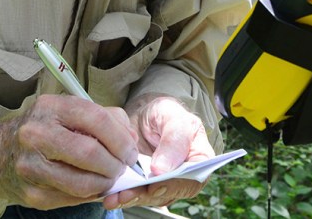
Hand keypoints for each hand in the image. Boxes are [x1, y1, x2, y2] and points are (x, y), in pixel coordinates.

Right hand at [0, 94, 139, 208]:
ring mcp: (31, 167)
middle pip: (90, 153)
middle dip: (115, 164)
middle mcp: (36, 135)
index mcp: (50, 108)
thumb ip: (104, 118)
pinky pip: (73, 199)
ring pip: (84, 183)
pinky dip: (89, 194)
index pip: (96, 120)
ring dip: (105, 184)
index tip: (130, 151)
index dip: (121, 139)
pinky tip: (89, 185)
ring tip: (108, 178)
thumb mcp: (67, 111)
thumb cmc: (42, 130)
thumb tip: (130, 139)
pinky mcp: (32, 194)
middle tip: (122, 167)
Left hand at [104, 95, 213, 210]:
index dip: (174, 185)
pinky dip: (124, 196)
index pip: (193, 179)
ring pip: (151, 197)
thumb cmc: (166, 113)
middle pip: (169, 192)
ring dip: (132, 198)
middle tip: (127, 193)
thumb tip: (162, 170)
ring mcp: (166, 182)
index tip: (154, 185)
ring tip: (115, 196)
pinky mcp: (147, 186)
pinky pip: (138, 195)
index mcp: (199, 158)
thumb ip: (173, 141)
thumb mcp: (173, 118)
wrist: (146, 115)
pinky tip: (111, 195)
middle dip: (146, 195)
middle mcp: (185, 176)